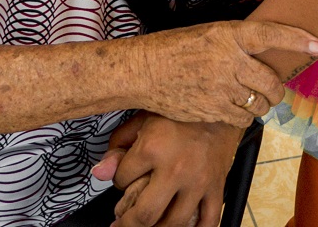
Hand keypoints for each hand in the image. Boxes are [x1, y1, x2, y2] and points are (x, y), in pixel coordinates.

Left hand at [106, 116, 242, 226]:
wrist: (218, 102)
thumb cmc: (179, 109)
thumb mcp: (142, 118)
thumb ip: (118, 145)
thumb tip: (99, 172)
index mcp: (153, 148)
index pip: (122, 179)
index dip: (117, 182)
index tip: (122, 179)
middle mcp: (175, 169)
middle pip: (146, 214)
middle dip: (127, 224)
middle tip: (119, 225)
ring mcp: (198, 181)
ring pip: (174, 223)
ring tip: (147, 226)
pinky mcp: (217, 186)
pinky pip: (209, 220)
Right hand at [136, 21, 317, 127]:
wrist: (144, 71)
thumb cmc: (175, 48)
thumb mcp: (208, 33)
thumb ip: (236, 43)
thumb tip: (266, 53)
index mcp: (228, 35)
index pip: (270, 34)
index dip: (296, 39)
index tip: (317, 45)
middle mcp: (229, 60)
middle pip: (271, 82)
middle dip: (277, 90)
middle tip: (273, 90)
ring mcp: (222, 88)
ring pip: (260, 103)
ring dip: (261, 104)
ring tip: (251, 99)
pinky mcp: (214, 110)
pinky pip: (243, 118)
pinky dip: (244, 116)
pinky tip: (234, 108)